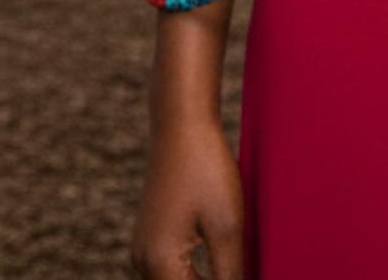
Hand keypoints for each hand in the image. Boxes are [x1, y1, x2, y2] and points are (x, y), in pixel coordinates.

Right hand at [131, 116, 244, 279]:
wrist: (181, 122)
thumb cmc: (206, 168)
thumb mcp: (228, 226)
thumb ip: (231, 274)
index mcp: (159, 264)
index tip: (244, 275)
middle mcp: (143, 262)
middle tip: (242, 270)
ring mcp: (144, 249)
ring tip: (235, 268)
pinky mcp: (152, 236)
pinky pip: (172, 271)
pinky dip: (194, 274)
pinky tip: (221, 265)